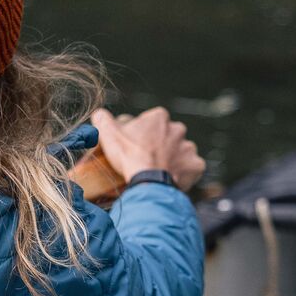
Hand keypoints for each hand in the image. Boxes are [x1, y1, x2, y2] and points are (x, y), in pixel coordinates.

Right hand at [90, 106, 204, 192]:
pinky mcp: (196, 165)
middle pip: (167, 137)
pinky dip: (184, 173)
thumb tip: (99, 114)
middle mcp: (178, 128)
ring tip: (158, 172)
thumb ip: (103, 119)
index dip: (141, 136)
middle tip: (146, 161)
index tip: (134, 148)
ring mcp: (189, 147)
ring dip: (172, 160)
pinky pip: (191, 168)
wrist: (148, 181)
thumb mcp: (108, 134)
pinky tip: (172, 179)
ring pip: (180, 152)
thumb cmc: (128, 156)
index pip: (150, 123)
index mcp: (159, 117)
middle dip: (160, 146)